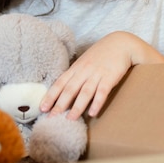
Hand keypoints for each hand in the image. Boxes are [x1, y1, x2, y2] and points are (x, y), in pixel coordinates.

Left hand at [40, 31, 163, 119]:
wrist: (121, 43)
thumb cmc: (101, 55)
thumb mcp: (84, 63)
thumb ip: (75, 75)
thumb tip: (64, 90)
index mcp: (76, 68)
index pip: (59, 83)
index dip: (50, 96)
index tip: (42, 108)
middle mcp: (84, 71)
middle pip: (69, 89)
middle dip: (59, 104)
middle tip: (51, 118)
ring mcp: (97, 74)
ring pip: (84, 92)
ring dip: (77, 106)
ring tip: (70, 119)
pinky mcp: (110, 77)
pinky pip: (102, 91)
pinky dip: (97, 102)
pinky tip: (93, 113)